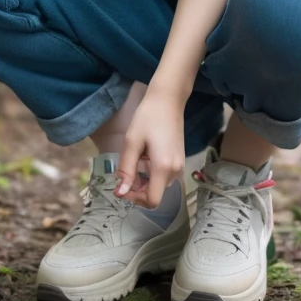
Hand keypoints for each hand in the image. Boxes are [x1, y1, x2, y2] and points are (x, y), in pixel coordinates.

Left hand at [113, 91, 184, 208]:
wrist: (168, 99)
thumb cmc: (147, 117)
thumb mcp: (131, 142)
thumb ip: (126, 170)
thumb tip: (120, 194)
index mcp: (163, 168)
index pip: (152, 200)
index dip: (135, 199)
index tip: (122, 186)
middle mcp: (175, 171)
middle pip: (155, 193)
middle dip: (138, 187)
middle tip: (127, 167)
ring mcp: (180, 165)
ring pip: (159, 184)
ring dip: (145, 178)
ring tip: (138, 155)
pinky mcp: (180, 159)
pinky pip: (164, 175)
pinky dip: (153, 171)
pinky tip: (147, 153)